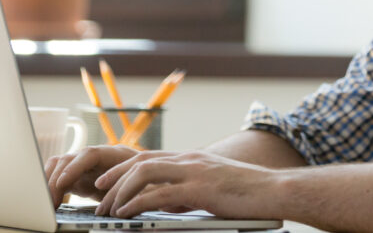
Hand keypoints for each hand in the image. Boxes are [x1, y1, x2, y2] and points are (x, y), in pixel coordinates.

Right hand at [44, 145, 173, 206]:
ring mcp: (88, 167)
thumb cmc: (155, 183)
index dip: (75, 167)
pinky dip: (52, 188)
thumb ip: (139, 194)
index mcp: (118, 155)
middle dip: (56, 178)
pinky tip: (49, 203)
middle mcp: (99, 158)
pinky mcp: (81, 178)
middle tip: (49, 202)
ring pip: (61, 167)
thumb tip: (129, 206)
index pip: (90, 154)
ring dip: (50, 182)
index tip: (64, 182)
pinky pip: (61, 178)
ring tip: (46, 204)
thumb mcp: (150, 188)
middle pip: (70, 159)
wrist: (156, 181)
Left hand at [94, 151, 281, 218]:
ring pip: (144, 173)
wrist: (274, 190)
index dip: (122, 169)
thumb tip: (168, 204)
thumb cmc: (248, 193)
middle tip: (98, 198)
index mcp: (191, 159)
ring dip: (121, 192)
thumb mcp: (213, 188)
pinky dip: (137, 204)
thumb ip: (189, 192)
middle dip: (114, 180)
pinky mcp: (199, 189)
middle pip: (139, 162)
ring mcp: (194, 172)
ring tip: (109, 210)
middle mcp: (189, 159)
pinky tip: (127, 215)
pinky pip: (159, 194)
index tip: (104, 184)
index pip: (147, 157)